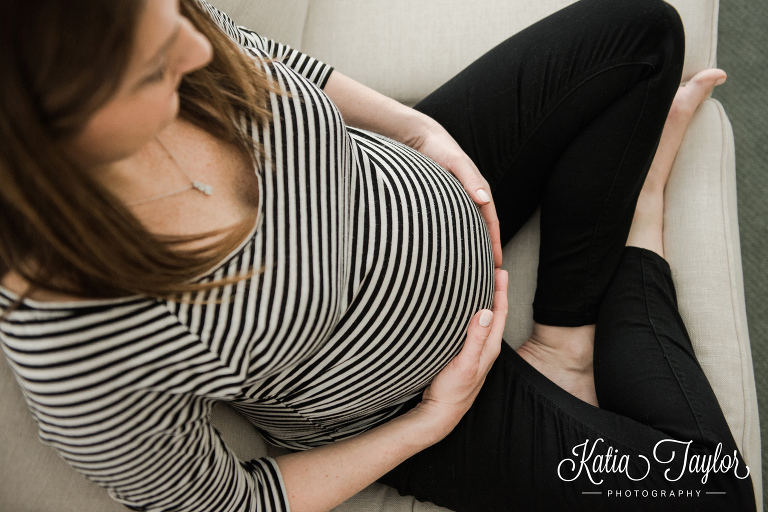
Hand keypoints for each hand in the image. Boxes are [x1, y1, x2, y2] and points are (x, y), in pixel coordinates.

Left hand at [408, 120, 502, 267]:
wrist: (420, 139)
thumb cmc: (440, 149)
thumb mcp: (456, 163)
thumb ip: (469, 179)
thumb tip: (485, 199)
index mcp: (478, 190)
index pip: (491, 222)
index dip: (495, 243)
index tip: (497, 264)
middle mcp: (470, 198)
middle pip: (482, 229)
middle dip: (486, 251)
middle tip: (486, 275)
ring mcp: (457, 201)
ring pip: (468, 228)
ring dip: (472, 246)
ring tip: (470, 268)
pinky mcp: (444, 203)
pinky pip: (453, 224)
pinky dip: (456, 238)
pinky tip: (449, 251)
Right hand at [410, 268, 508, 442]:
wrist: (439, 414)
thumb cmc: (452, 392)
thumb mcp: (464, 364)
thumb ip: (475, 339)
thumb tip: (486, 311)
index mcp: (489, 348)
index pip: (500, 313)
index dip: (501, 291)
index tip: (501, 271)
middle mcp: (485, 348)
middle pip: (495, 314)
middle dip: (496, 291)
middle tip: (494, 270)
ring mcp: (475, 352)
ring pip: (484, 321)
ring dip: (485, 301)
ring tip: (482, 284)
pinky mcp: (463, 355)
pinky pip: (472, 328)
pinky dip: (472, 314)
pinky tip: (463, 311)